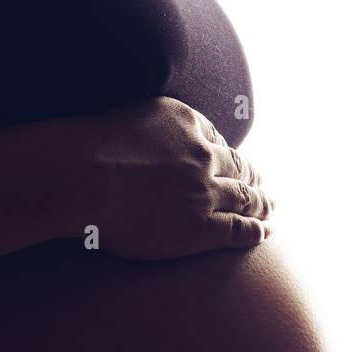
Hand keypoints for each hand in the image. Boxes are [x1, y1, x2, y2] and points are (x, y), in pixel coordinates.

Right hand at [78, 96, 274, 259]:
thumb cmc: (85, 151)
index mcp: (185, 123)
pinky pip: (238, 229)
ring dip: (261, 203)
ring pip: (245, 198)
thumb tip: (143, 143)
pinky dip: (256, 230)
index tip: (230, 161)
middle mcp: (201, 156)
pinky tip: (265, 233)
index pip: (214, 138)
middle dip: (251, 177)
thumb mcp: (121, 118)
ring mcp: (203, 192)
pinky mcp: (199, 228)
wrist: (82, 179)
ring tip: (269, 209)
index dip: (225, 153)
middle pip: (237, 168)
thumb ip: (144, 128)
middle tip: (261, 184)